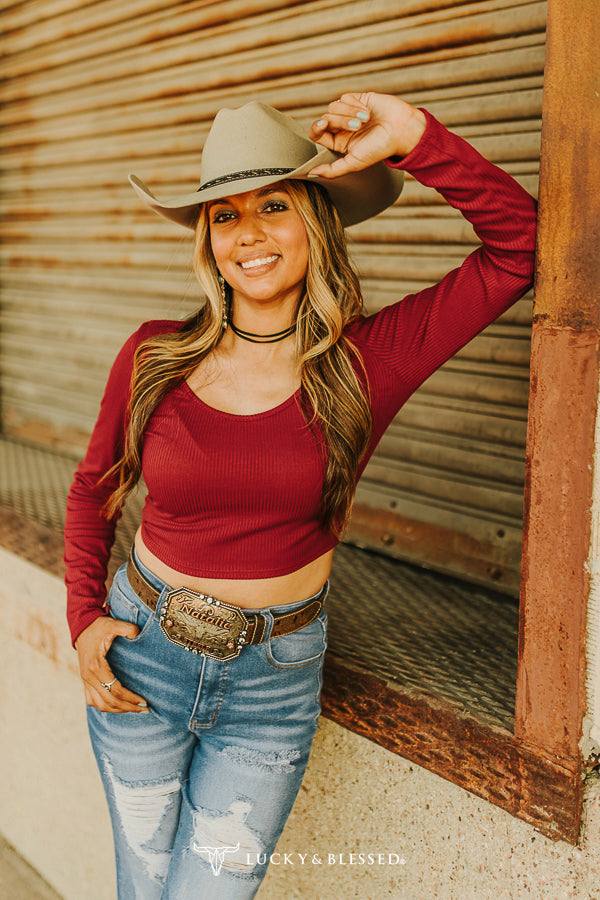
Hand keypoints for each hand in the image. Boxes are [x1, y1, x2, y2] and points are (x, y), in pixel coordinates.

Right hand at [75, 616, 148, 712]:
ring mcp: (85, 681)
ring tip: (133, 709)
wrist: (82, 627)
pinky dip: (105, 707)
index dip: (131, 698)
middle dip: (128, 707)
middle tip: (144, 709)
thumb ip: (126, 628)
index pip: (116, 690)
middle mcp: (89, 677)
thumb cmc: (99, 627)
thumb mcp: (113, 624)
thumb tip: (137, 633)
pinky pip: (92, 701)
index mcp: (96, 667)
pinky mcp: (85, 681)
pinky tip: (117, 707)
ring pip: (100, 705)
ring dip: (117, 710)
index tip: (144, 701)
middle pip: (110, 701)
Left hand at [308, 92, 425, 178]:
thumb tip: (310, 174)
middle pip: (326, 118)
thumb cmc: (380, 149)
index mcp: (339, 143)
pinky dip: (355, 104)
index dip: (316, 128)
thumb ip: (332, 171)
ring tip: (365, 120)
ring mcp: (349, 113)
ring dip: (349, 113)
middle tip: (358, 126)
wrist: (401, 130)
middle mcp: (342, 128)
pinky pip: (344, 98)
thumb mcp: (354, 163)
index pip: (317, 133)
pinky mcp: (357, 99)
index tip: (323, 124)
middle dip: (341, 121)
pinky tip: (367, 111)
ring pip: (333, 106)